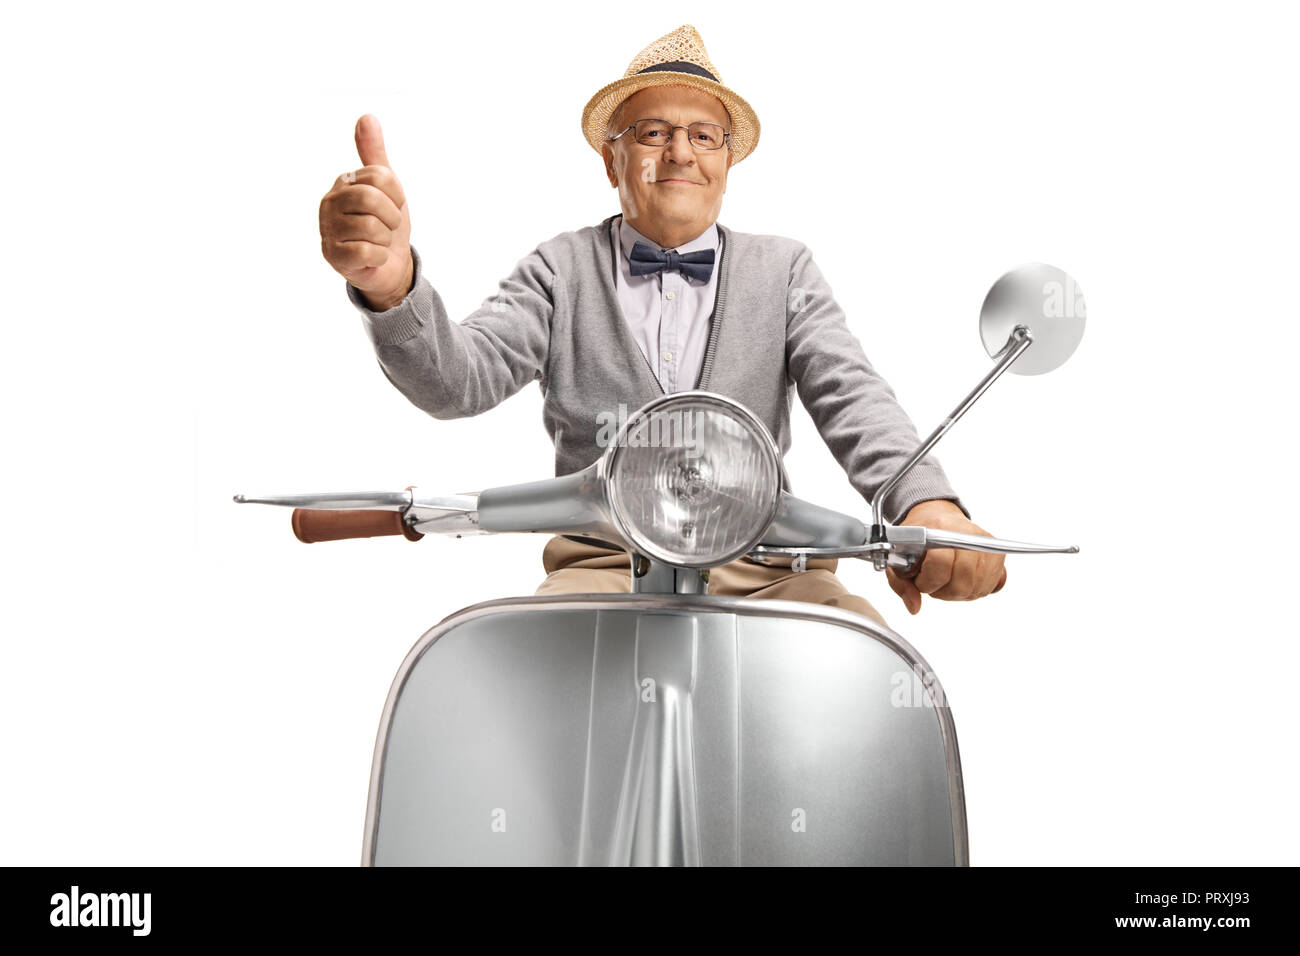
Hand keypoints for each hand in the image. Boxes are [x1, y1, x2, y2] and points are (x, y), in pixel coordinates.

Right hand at [319, 114, 413, 310]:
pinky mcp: (333, 256)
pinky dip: (379, 257)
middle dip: (392, 217)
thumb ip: (374, 154)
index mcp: (343, 182)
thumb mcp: (387, 187)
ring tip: (378, 242)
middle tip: (388, 227)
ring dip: (386, 239)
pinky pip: (368, 251)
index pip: (380, 176)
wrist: (389, 267)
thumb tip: (366, 117)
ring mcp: (327, 230)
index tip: (394, 206)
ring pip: (372, 227)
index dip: (397, 195)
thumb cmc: (386, 224)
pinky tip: (372, 257)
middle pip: (371, 199)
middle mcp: (329, 203)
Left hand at [886, 499, 1006, 614]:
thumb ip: (902, 585)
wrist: (936, 516)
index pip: (940, 563)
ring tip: (946, 580)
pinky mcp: (997, 553)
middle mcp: (967, 533)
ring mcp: (985, 543)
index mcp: (938, 528)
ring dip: (957, 592)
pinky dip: (974, 590)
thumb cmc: (918, 539)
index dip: (928, 581)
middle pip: (962, 581)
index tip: (920, 580)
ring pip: (976, 587)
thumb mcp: (899, 558)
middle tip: (933, 582)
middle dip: (943, 591)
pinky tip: (961, 580)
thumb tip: (915, 607)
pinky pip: (990, 586)